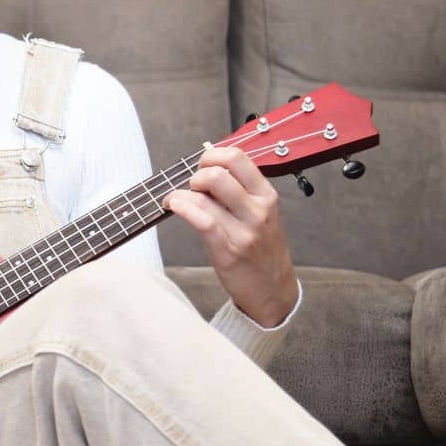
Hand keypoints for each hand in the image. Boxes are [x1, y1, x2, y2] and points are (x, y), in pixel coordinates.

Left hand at [161, 144, 298, 327]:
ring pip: (205, 195)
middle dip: (195, 175)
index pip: (237, 158)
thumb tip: (205, 168)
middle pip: (218, 173)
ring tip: (175, 200)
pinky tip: (173, 206)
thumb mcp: (258, 213)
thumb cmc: (260, 248)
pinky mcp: (228, 250)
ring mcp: (244, 231)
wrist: (272, 289)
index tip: (202, 167)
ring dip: (181, 193)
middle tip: (191, 188)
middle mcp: (258, 209)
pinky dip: (181, 208)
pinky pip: (201, 220)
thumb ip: (237, 191)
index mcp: (265, 194)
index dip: (212, 156)